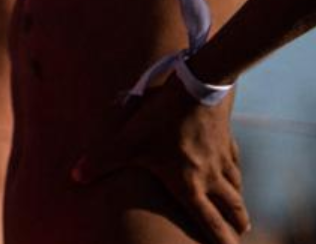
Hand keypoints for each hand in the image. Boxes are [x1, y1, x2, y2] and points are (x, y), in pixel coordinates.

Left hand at [74, 80, 249, 243]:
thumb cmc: (160, 118)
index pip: (210, 222)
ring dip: (237, 200)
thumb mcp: (127, 140)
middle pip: (231, 208)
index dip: (221, 240)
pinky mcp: (226, 139)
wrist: (197, 86)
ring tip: (237, 210)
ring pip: (236, 186)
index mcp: (189, 185)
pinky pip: (235, 162)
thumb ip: (101, 160)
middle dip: (236, 223)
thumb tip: (75, 177)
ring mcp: (222, 158)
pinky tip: (233, 171)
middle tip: (240, 234)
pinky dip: (236, 172)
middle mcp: (211, 177)